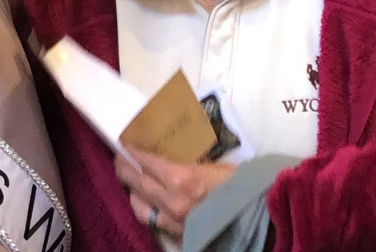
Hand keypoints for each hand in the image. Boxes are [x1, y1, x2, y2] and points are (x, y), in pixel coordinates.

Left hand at [115, 147, 235, 237]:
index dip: (132, 151)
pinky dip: (145, 208)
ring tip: (132, 182)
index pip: (145, 160)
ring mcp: (171, 220)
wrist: (255, 220)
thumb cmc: (241, 186)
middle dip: (124, 168)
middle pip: (135, 181)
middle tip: (121, 159)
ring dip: (132, 190)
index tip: (125, 142)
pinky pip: (152, 220)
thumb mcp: (216, 164)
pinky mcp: (176, 234)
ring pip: (138, 204)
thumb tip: (177, 148)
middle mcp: (171, 199)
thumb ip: (192, 159)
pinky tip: (147, 202)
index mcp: (181, 177)